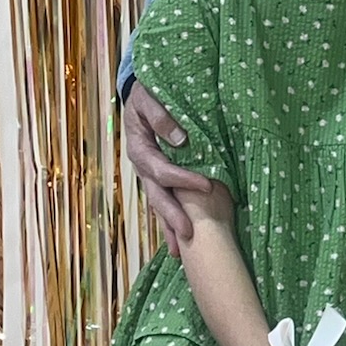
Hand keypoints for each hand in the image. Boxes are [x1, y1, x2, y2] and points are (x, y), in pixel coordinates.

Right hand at [124, 79, 215, 250]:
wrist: (137, 93)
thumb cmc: (146, 93)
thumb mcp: (148, 98)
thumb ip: (161, 116)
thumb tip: (182, 139)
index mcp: (140, 149)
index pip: (162, 170)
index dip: (184, 180)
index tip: (207, 186)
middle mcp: (142, 166)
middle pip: (156, 196)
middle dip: (172, 216)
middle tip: (189, 234)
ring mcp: (147, 174)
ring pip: (157, 204)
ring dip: (168, 227)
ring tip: (181, 252)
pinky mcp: (155, 176)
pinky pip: (162, 199)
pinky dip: (169, 219)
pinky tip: (179, 238)